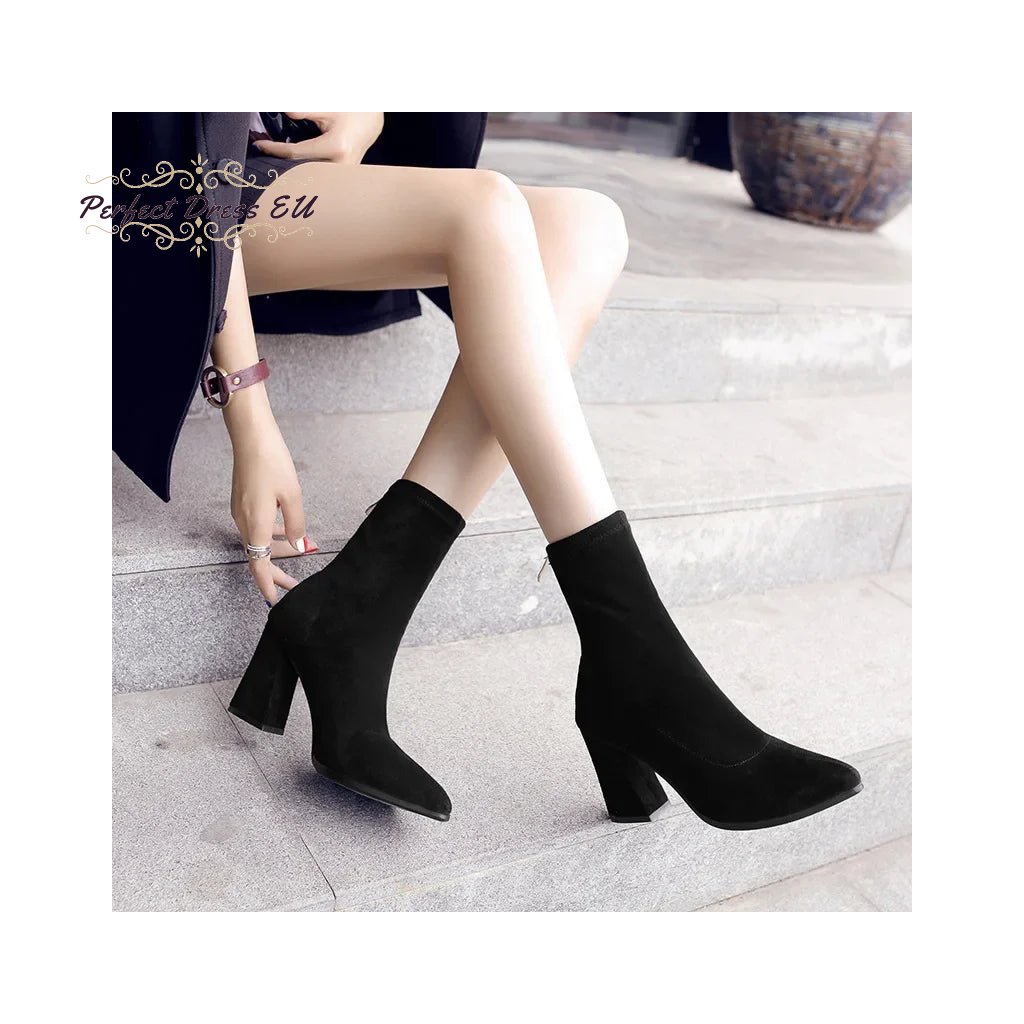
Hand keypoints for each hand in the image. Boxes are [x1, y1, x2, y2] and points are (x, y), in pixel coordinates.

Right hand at [229, 410, 317, 604]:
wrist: (251, 436)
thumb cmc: (272, 462)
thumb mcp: (293, 495)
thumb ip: (296, 524)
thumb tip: (298, 545)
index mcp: (255, 523)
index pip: (258, 564)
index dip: (266, 584)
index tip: (274, 600)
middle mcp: (243, 521)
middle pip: (257, 556)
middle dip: (275, 572)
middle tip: (292, 585)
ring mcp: (240, 511)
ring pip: (257, 541)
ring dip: (275, 552)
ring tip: (297, 555)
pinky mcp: (241, 502)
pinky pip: (256, 527)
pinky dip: (270, 535)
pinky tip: (285, 531)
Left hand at [254, 112, 383, 165]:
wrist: (373, 121)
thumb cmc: (353, 111)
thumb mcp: (328, 107)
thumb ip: (304, 110)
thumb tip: (282, 112)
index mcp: (335, 147)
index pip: (296, 154)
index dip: (275, 150)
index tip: (259, 145)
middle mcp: (340, 165)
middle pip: (301, 170)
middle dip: (280, 164)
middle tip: (262, 155)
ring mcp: (342, 174)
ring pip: (310, 177)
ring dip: (290, 170)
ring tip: (273, 161)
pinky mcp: (342, 176)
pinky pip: (318, 176)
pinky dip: (302, 170)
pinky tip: (290, 165)